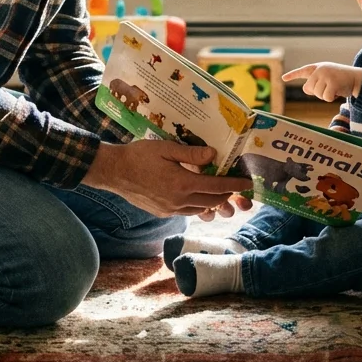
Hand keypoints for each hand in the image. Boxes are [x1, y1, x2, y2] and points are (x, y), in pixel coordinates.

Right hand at [81, 140, 253, 217]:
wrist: (114, 172)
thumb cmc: (139, 156)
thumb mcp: (166, 149)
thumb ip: (191, 154)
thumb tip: (214, 155)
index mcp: (182, 184)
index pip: (217, 187)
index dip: (235, 185)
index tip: (248, 183)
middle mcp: (179, 201)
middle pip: (212, 201)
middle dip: (227, 195)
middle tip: (236, 187)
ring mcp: (170, 209)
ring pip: (200, 209)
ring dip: (212, 202)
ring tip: (220, 193)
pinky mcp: (162, 212)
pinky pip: (187, 212)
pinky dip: (197, 206)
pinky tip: (197, 197)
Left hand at [282, 62, 361, 101]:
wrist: (358, 78)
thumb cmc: (342, 80)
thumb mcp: (328, 78)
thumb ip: (316, 82)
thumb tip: (306, 89)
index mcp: (318, 67)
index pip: (303, 71)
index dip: (292, 75)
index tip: (283, 78)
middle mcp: (320, 69)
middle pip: (308, 88)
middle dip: (318, 92)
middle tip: (330, 88)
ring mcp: (326, 75)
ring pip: (317, 94)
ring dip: (326, 95)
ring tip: (335, 88)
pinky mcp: (332, 83)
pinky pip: (325, 97)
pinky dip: (331, 98)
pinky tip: (338, 91)